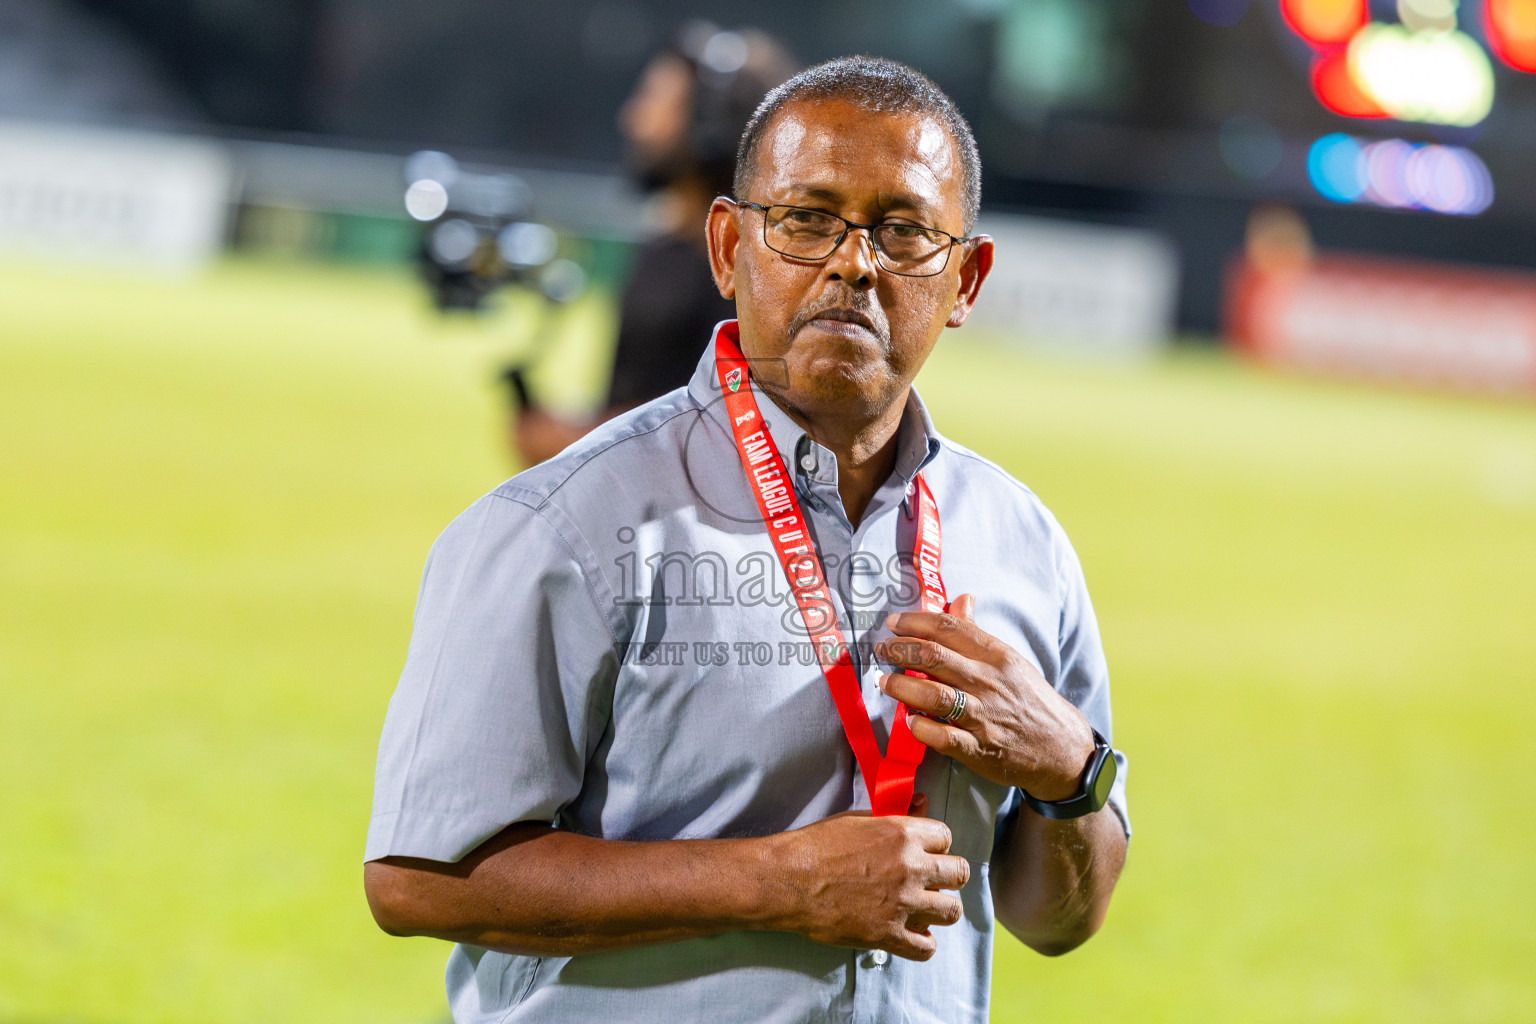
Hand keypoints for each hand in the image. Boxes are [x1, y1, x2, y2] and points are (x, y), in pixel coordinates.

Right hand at [765, 807, 969, 960]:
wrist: (789, 879)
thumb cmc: (818, 845)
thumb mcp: (858, 819)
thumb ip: (896, 814)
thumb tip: (923, 803)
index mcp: (903, 833)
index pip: (947, 838)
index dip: (937, 846)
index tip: (925, 854)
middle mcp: (910, 867)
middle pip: (959, 873)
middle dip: (948, 876)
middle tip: (931, 881)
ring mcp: (902, 903)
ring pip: (952, 910)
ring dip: (941, 909)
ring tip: (925, 908)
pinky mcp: (888, 934)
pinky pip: (927, 947)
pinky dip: (923, 943)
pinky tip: (912, 934)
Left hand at [876, 594, 1095, 801]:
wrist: (1062, 747)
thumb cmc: (1028, 699)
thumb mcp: (1009, 661)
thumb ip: (977, 633)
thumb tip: (961, 599)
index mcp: (996, 656)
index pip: (949, 628)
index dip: (915, 622)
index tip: (893, 622)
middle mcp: (989, 682)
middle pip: (934, 657)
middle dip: (900, 650)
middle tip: (881, 650)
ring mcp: (985, 717)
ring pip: (935, 696)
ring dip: (902, 687)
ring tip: (884, 682)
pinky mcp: (981, 750)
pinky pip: (945, 738)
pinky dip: (922, 728)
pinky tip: (909, 721)